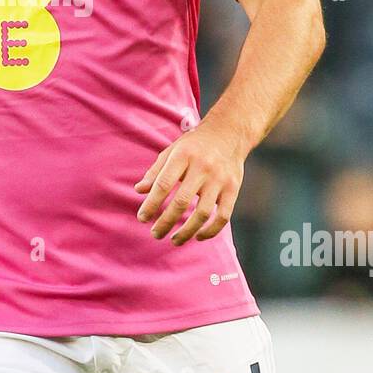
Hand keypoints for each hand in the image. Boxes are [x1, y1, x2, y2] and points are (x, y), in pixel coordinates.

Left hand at [134, 122, 244, 244]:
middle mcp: (202, 167)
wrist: (229, 133)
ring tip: (174, 240)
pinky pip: (223, 216)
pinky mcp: (233, 188)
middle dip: (165, 222)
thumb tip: (139, 190)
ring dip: (187, 231)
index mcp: (183, 156)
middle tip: (155, 234)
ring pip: (202, 213)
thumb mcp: (172, 151)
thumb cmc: (194, 145)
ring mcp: (220, 179)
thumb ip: (155, 171)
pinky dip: (210, 231)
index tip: (142, 218)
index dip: (151, 204)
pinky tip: (198, 236)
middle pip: (181, 202)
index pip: (163, 185)